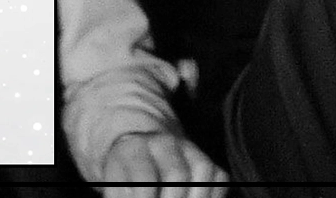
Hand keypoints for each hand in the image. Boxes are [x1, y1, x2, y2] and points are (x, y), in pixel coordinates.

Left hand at [96, 130, 228, 197]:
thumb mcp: (115, 184)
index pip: (143, 174)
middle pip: (176, 174)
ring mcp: (188, 149)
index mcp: (134, 148)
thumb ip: (122, 197)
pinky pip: (220, 177)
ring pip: (203, 172)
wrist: (140, 152)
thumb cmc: (125, 176)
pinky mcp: (206, 159)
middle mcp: (164, 143)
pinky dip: (212, 196)